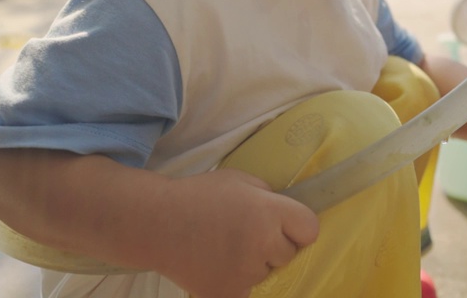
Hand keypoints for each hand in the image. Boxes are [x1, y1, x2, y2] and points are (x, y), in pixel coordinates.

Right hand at [160, 168, 318, 297]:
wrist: (156, 223)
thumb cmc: (198, 196)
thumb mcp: (240, 180)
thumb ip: (268, 195)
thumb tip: (287, 211)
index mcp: (268, 212)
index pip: (310, 229)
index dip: (298, 226)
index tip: (286, 225)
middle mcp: (262, 244)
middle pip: (288, 254)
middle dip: (273, 245)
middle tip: (245, 233)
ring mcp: (245, 274)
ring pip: (265, 272)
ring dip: (252, 263)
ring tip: (224, 247)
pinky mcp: (227, 294)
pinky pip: (245, 290)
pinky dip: (235, 281)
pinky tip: (216, 265)